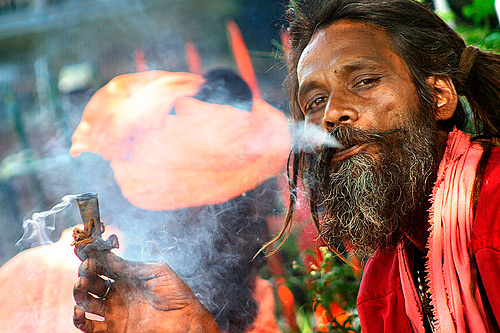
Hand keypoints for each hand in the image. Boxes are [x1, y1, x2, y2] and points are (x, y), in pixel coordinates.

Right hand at [73, 251, 219, 331]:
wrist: (185, 318)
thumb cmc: (176, 292)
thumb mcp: (157, 271)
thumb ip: (132, 266)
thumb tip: (109, 256)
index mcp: (126, 277)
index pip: (104, 266)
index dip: (93, 258)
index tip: (86, 250)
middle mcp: (116, 293)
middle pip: (92, 282)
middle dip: (85, 273)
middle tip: (88, 267)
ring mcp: (114, 311)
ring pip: (86, 301)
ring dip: (79, 292)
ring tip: (82, 284)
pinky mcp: (114, 329)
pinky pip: (90, 327)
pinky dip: (79, 320)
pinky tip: (80, 310)